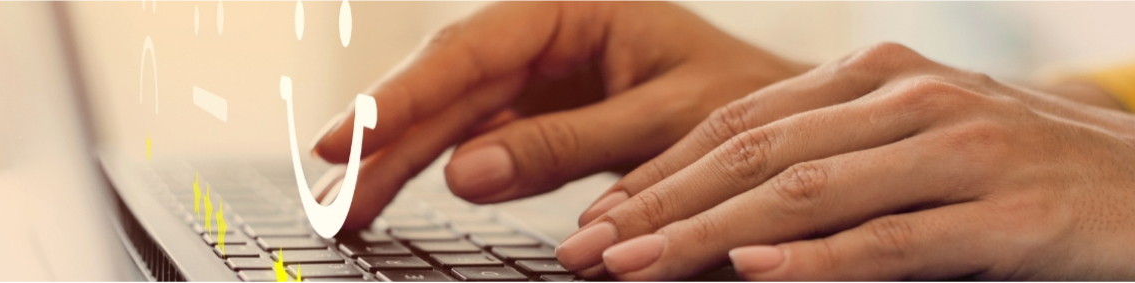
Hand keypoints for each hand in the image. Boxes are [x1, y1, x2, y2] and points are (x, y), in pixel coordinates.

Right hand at [311, 2, 806, 229]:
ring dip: (400, 160)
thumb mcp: (669, 122)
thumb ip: (569, 145)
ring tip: (348, 209)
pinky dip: (444, 173)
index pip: (473, 49)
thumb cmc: (757, 106)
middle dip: (386, 138)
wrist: (803, 130)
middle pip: (449, 85)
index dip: (403, 96)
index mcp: (580, 10)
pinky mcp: (552, 121)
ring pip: (456, 116)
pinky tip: (401, 197)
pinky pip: (485, 144)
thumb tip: (465, 172)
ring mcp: (549, 82)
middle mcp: (554, 39)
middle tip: (331, 196)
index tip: (342, 140)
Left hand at [560, 42, 1134, 279]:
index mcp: (881, 76)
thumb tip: (736, 218)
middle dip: (660, 204)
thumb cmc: (1037, 176)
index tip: (598, 216)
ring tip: (635, 266)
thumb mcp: (925, 145)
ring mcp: (963, 150)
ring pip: (809, 192)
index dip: (661, 171)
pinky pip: (894, 239)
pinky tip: (754, 275)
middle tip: (588, 249)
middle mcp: (911, 98)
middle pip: (756, 152)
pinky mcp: (1013, 214)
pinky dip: (818, 261)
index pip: (742, 121)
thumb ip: (839, 161)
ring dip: (707, 234)